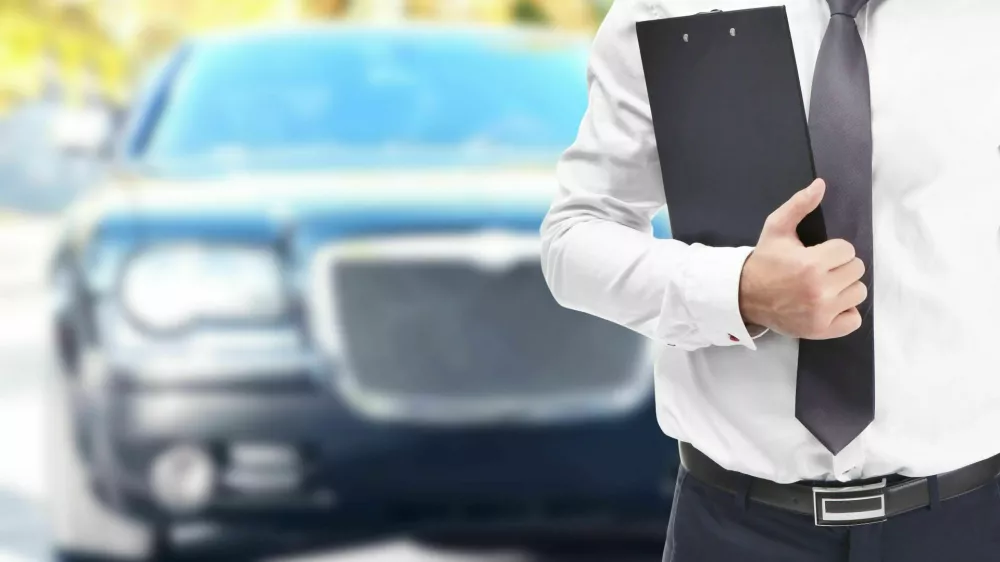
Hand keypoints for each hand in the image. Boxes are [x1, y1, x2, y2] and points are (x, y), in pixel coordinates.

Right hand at [738, 179, 867, 339]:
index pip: (848, 250)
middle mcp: (820, 290)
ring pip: (858, 293)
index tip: (817, 255)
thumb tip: (820, 184)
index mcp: (811, 264)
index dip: (833, 250)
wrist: (744, 296)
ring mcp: (822, 312)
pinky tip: (828, 305)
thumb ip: (799, 205)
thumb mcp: (776, 228)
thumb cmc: (764, 261)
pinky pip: (854, 320)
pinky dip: (845, 313)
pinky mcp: (822, 330)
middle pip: (857, 270)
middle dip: (840, 267)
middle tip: (820, 271)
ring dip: (844, 288)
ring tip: (824, 287)